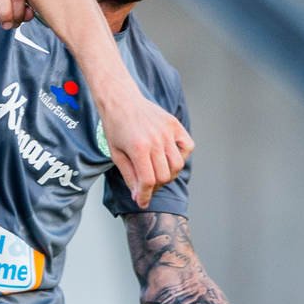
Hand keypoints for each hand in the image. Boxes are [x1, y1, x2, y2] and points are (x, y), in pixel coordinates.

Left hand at [99, 93, 192, 207]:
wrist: (121, 101)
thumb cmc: (115, 127)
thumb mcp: (116, 154)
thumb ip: (129, 177)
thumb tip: (139, 197)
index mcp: (138, 148)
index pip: (148, 181)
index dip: (145, 195)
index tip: (142, 202)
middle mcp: (156, 140)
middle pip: (164, 176)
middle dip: (155, 186)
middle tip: (146, 184)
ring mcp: (167, 132)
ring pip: (177, 165)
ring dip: (168, 174)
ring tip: (156, 171)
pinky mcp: (175, 125)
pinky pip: (188, 147)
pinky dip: (182, 156)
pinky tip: (169, 157)